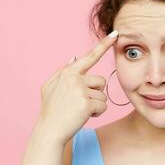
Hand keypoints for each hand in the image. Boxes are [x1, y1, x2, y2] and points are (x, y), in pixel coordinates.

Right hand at [36, 30, 118, 144]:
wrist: (49, 131)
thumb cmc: (52, 110)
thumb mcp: (50, 87)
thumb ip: (63, 71)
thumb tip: (75, 58)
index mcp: (68, 73)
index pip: (89, 56)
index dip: (103, 45)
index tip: (116, 34)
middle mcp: (74, 78)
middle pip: (101, 81)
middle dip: (95, 93)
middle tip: (80, 102)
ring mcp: (80, 90)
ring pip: (103, 95)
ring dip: (96, 104)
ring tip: (80, 110)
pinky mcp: (86, 103)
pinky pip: (103, 106)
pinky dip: (97, 113)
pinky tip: (84, 116)